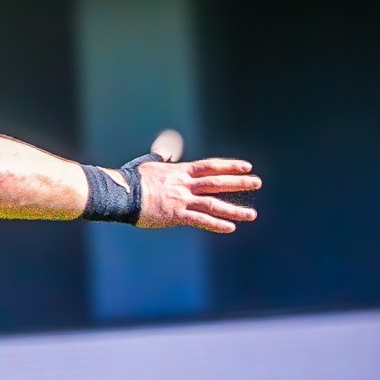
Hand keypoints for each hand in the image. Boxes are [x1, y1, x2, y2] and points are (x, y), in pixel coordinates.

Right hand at [134, 156, 260, 232]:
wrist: (122, 194)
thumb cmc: (131, 179)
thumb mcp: (148, 165)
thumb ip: (161, 158)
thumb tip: (165, 152)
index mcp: (180, 172)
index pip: (210, 166)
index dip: (230, 166)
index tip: (246, 167)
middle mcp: (185, 185)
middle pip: (217, 182)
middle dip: (239, 183)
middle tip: (257, 183)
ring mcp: (182, 200)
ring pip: (213, 204)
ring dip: (234, 210)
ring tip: (251, 214)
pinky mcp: (176, 216)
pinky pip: (200, 220)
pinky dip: (216, 224)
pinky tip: (230, 227)